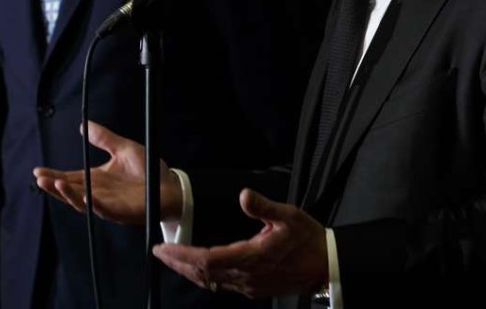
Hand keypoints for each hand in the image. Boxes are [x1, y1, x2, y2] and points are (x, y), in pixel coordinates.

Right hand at [32, 121, 182, 224]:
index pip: (71, 178)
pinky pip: (104, 210)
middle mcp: (98, 193)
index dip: (54, 175)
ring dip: (69, 195)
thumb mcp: (123, 148)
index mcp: (97, 179)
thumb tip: (84, 125)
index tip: (38, 171)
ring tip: (57, 184)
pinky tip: (85, 196)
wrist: (169, 185)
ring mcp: (108, 204)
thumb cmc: (148, 169)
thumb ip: (104, 138)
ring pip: (83, 202)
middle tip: (40, 179)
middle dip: (54, 186)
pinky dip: (94, 203)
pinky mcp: (121, 212)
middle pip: (71, 191)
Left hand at [153, 188, 326, 298]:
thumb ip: (264, 207)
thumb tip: (243, 194)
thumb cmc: (309, 240)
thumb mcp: (290, 216)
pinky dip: (205, 277)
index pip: (205, 259)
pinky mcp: (255, 289)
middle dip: (177, 263)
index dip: (180, 255)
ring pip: (210, 282)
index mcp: (249, 257)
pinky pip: (222, 286)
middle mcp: (245, 276)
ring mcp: (249, 286)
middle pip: (201, 274)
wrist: (326, 267)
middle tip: (159, 253)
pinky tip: (202, 269)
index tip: (162, 247)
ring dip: (189, 271)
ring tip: (174, 260)